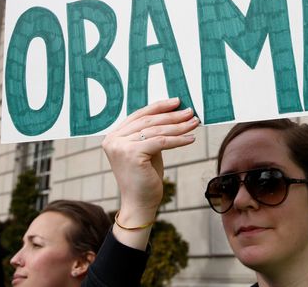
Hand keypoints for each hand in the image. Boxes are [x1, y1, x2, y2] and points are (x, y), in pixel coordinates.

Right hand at [102, 98, 197, 248]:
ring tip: (194, 123)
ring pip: (156, 130)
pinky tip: (190, 139)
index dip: (159, 107)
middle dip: (172, 115)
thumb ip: (151, 133)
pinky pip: (161, 142)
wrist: (139, 204)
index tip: (177, 102)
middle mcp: (113, 139)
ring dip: (179, 126)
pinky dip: (178, 139)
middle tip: (190, 111)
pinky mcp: (131, 154)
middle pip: (149, 121)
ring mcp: (120, 146)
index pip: (139, 115)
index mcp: (113, 136)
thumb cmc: (145, 178)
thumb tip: (172, 114)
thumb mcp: (146, 150)